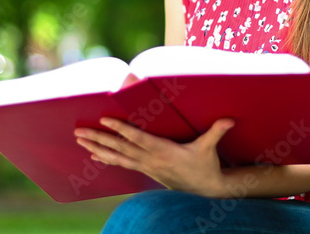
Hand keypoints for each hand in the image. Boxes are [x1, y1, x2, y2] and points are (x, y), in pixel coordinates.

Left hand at [74, 117, 234, 196]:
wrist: (204, 190)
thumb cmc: (206, 165)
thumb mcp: (210, 148)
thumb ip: (217, 131)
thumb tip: (230, 119)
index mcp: (163, 151)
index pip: (138, 138)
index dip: (121, 129)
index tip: (106, 120)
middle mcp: (150, 159)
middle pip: (120, 148)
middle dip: (99, 139)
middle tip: (79, 132)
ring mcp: (145, 166)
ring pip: (116, 156)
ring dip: (96, 148)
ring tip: (80, 140)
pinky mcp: (145, 170)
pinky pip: (121, 163)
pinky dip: (106, 158)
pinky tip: (92, 155)